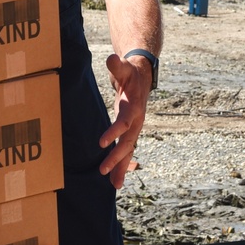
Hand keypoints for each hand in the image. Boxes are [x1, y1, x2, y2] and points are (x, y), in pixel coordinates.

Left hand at [98, 52, 150, 188]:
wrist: (142, 75)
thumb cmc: (130, 71)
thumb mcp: (124, 66)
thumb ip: (117, 64)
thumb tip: (111, 58)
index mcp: (134, 107)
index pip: (124, 122)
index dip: (114, 132)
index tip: (101, 143)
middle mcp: (136, 120)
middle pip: (127, 142)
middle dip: (117, 158)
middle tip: (103, 171)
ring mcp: (135, 127)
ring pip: (129, 150)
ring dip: (121, 167)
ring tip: (115, 186)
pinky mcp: (130, 130)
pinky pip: (127, 150)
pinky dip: (123, 165)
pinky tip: (117, 181)